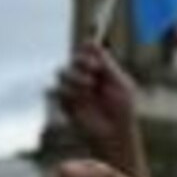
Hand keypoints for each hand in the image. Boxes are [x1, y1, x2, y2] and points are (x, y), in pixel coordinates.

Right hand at [54, 43, 142, 162]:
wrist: (113, 133)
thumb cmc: (122, 109)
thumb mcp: (119, 84)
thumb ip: (107, 64)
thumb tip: (92, 43)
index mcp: (101, 70)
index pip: (88, 52)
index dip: (87, 50)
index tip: (92, 50)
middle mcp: (85, 77)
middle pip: (74, 59)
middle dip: (82, 62)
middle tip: (94, 70)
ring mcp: (74, 89)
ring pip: (62, 72)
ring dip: (75, 77)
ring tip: (89, 88)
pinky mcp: (64, 102)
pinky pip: (55, 90)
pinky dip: (67, 92)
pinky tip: (79, 99)